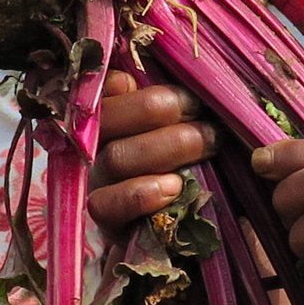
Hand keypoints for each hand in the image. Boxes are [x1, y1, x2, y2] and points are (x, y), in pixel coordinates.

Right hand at [87, 70, 216, 230]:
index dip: (133, 82)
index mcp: (112, 114)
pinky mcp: (103, 219)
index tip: (182, 90)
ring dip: (168, 147)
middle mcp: (96, 145)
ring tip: (207, 146)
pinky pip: (107, 203)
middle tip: (204, 117)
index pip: (104, 87)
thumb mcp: (189, 129)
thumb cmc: (191, 165)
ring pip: (116, 156)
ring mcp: (98, 181)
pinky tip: (174, 188)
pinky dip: (141, 194)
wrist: (184, 228)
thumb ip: (177, 104)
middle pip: (109, 116)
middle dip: (162, 109)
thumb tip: (187, 76)